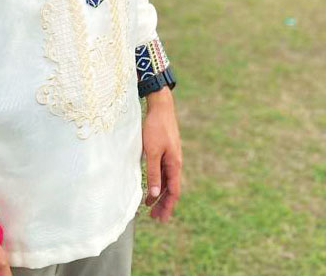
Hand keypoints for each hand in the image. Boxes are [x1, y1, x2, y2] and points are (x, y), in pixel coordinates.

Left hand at [142, 87, 181, 221]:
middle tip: (154, 217)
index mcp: (175, 164)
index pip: (173, 191)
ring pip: (167, 180)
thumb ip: (154, 172)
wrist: (161, 106)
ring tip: (149, 204)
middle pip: (171, 188)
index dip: (167, 206)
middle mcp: (175, 162)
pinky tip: (152, 184)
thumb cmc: (155, 127)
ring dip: (160, 193)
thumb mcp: (152, 151)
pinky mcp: (166, 150)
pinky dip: (159, 181)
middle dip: (163, 203)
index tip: (161, 219)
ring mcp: (172, 156)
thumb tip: (156, 193)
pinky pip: (164, 171)